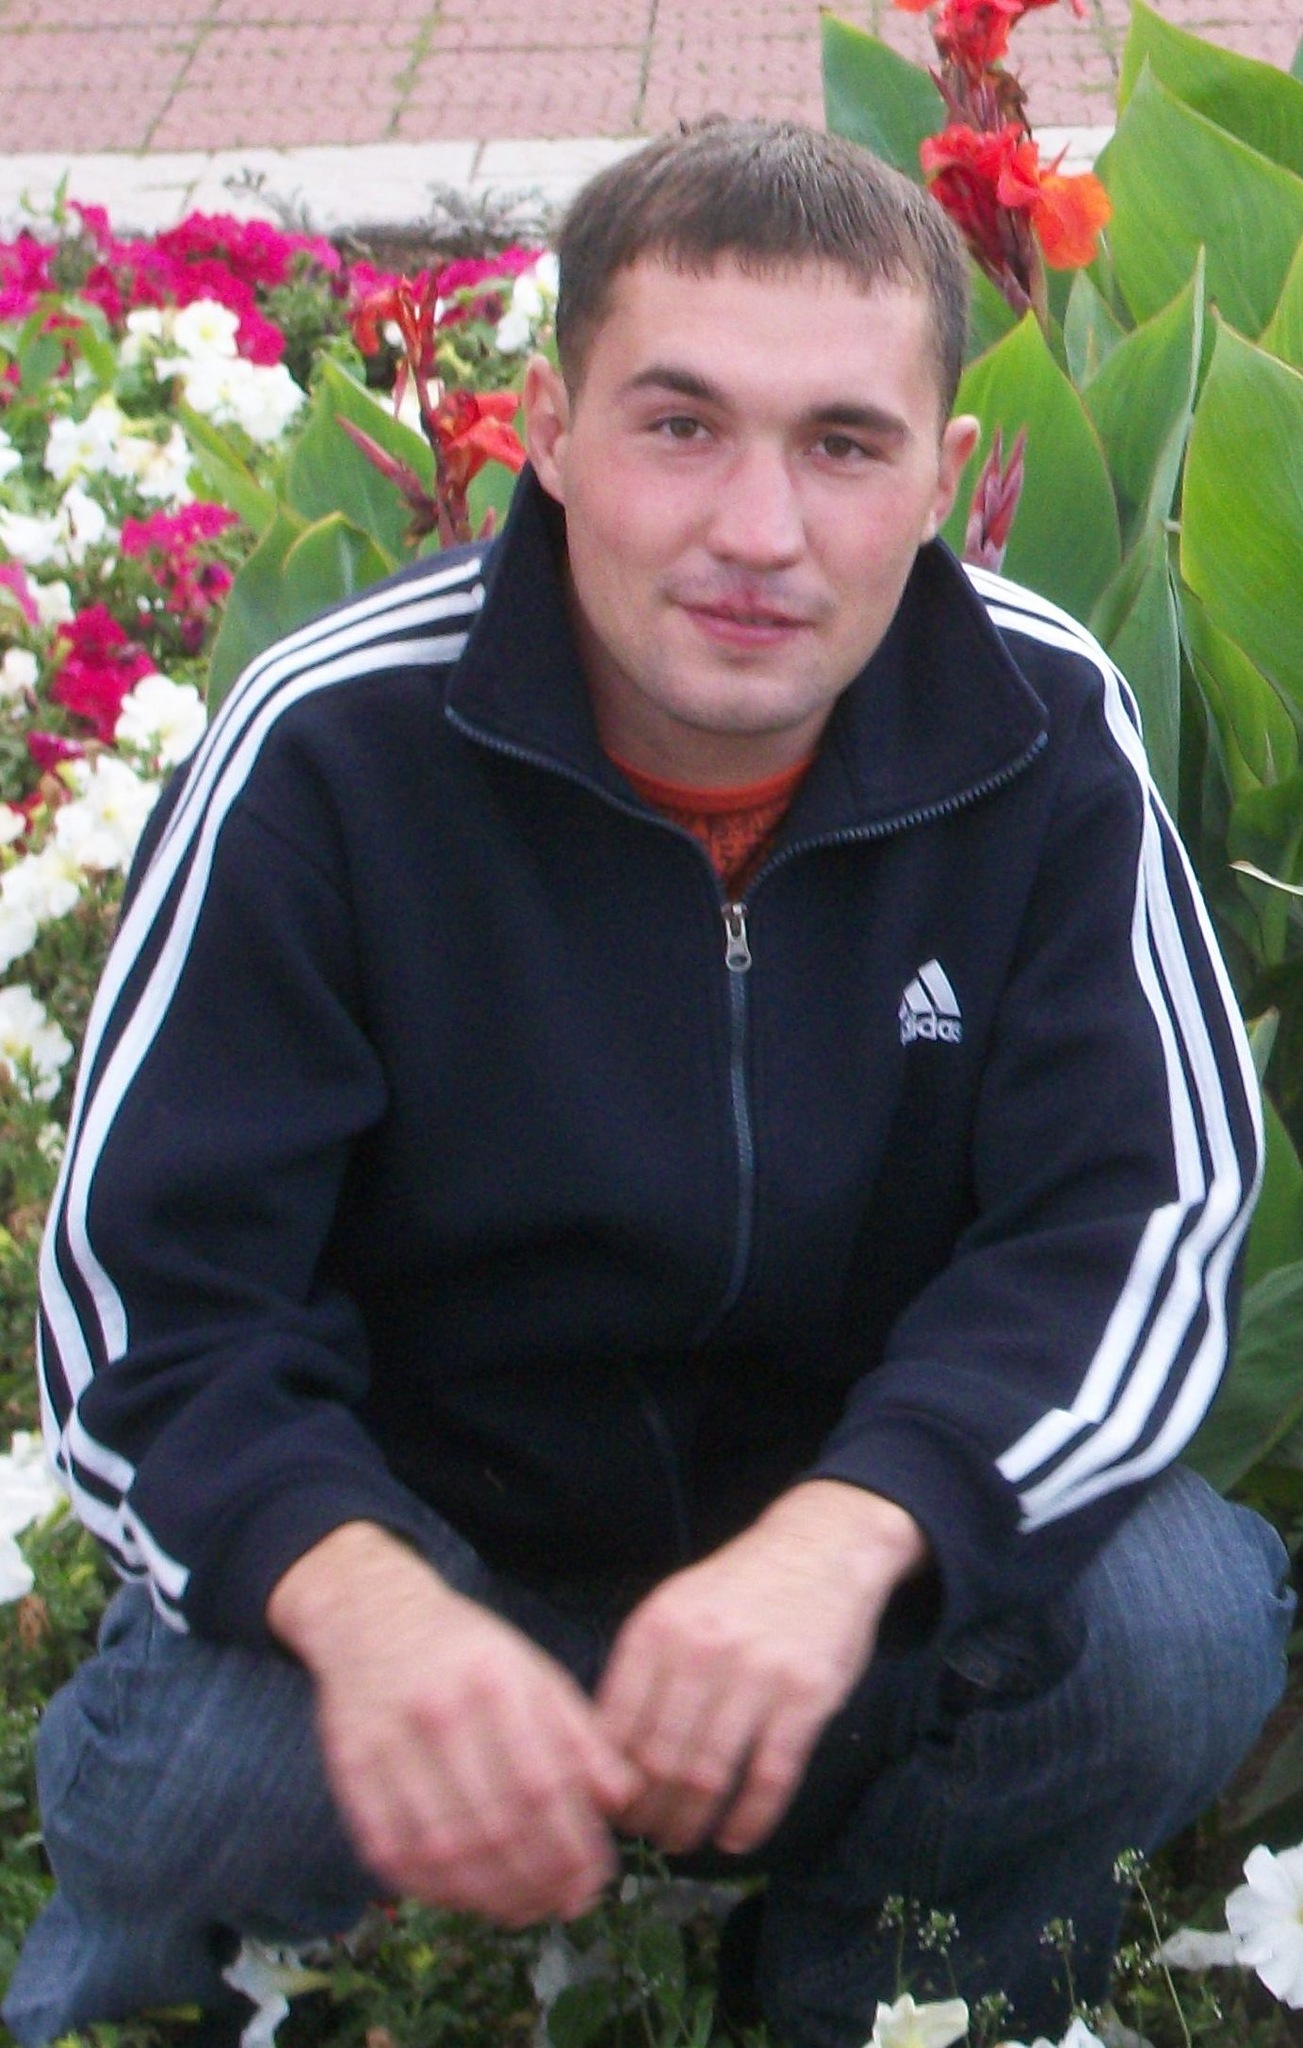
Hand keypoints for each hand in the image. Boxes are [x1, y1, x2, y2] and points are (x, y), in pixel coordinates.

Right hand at [267, 1523, 638, 1926]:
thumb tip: (623, 1798)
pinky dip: (432, 1888)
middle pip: (496, 1825)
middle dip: (539, 1881)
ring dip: (490, 1896)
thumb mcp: (534, 1672)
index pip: (544, 1785)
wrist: (373, 1617)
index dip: (573, 1845)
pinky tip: (464, 1897)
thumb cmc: (469, 1652)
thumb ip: (579, 1734)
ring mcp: (388, 1743)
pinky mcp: (349, 1771)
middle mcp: (439, 1712)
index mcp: (496, 1682)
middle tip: (564, 1905)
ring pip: (444, 1850)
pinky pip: (392, 1851)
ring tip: (523, 1911)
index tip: (596, 1881)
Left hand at [595, 1481, 926, 1856]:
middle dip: (646, 1813)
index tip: (607, 1811)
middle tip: (646, 1836)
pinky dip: (750, 1819)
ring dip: (691, 1824)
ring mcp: (756, 1673)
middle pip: (658, 1761)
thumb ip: (643, 1669)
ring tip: (683, 1841)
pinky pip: (770, 1776)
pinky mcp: (806, 1696)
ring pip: (708, 1776)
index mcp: (657, 1629)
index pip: (615, 1726)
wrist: (822, 1545)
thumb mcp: (676, 1607)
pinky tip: (737, 1837)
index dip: (607, 1782)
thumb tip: (603, 1752)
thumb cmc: (739, 1588)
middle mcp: (700, 1650)